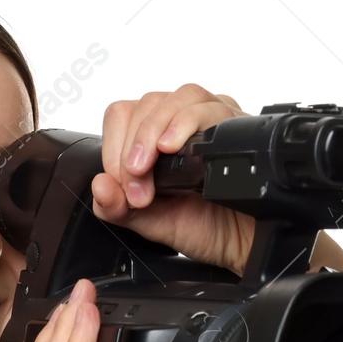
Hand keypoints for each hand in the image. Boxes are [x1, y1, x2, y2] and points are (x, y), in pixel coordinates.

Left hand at [91, 84, 257, 275]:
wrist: (244, 243)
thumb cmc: (205, 227)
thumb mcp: (150, 223)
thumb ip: (118, 208)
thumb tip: (98, 185)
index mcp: (155, 138)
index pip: (123, 115)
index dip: (114, 148)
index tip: (124, 187)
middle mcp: (182, 122)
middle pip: (146, 103)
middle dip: (133, 147)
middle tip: (139, 189)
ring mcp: (211, 118)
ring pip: (176, 98)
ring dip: (153, 131)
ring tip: (148, 167)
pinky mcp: (236, 123)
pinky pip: (209, 108)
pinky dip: (184, 124)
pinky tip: (173, 148)